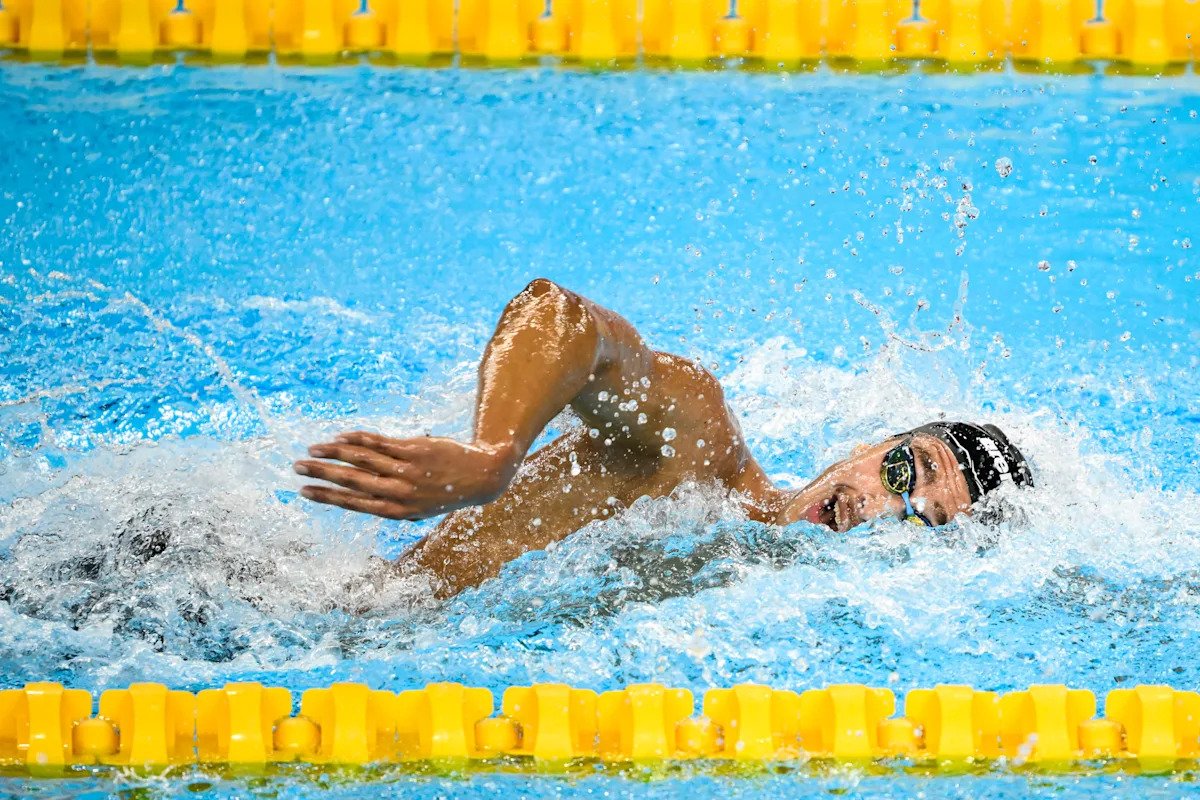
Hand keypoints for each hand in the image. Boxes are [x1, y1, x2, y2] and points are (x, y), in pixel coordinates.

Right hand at [293, 431, 518, 520]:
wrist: (482, 477)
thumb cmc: (446, 492)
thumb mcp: (419, 507)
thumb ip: (392, 502)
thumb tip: (360, 494)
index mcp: (397, 512)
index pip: (354, 504)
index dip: (327, 497)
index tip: (304, 492)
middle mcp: (399, 493)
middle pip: (351, 481)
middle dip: (321, 474)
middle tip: (296, 467)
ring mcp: (406, 471)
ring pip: (361, 459)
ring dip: (333, 452)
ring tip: (313, 449)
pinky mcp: (414, 450)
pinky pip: (379, 443)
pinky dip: (357, 438)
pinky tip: (341, 436)